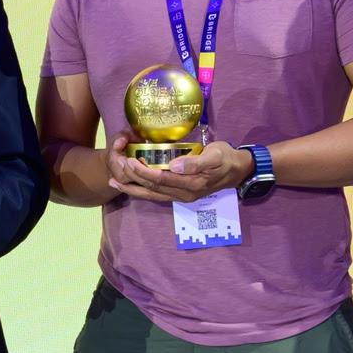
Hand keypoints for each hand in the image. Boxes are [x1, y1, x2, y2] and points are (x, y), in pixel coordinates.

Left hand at [105, 133, 248, 203]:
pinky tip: (131, 186)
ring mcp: (182, 196)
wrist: (238, 170)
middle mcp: (184, 194)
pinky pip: (157, 194)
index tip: (130, 162)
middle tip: (117, 168)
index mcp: (191, 184)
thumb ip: (195, 162)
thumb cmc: (225, 158)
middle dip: (133, 179)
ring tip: (114, 182)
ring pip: (152, 195)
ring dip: (133, 189)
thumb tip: (175, 166)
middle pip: (152, 188)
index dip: (143, 172)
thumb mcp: (215, 156)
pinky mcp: (180, 194)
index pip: (161, 179)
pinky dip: (142, 190)